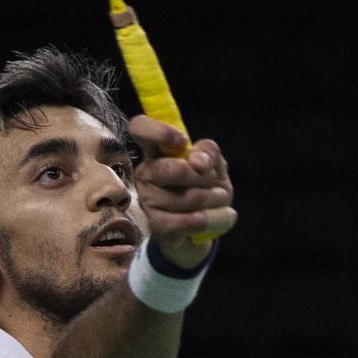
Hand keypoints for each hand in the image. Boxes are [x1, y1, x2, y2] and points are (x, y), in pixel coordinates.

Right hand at [128, 115, 236, 268]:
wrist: (201, 228)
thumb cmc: (204, 189)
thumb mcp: (214, 167)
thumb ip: (209, 153)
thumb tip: (199, 161)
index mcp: (157, 151)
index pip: (141, 128)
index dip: (158, 131)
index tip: (182, 142)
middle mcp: (145, 172)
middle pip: (170, 168)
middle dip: (202, 177)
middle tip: (213, 181)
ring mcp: (146, 199)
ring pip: (183, 197)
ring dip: (210, 200)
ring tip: (217, 202)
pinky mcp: (153, 224)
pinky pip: (181, 221)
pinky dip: (201, 220)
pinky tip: (206, 218)